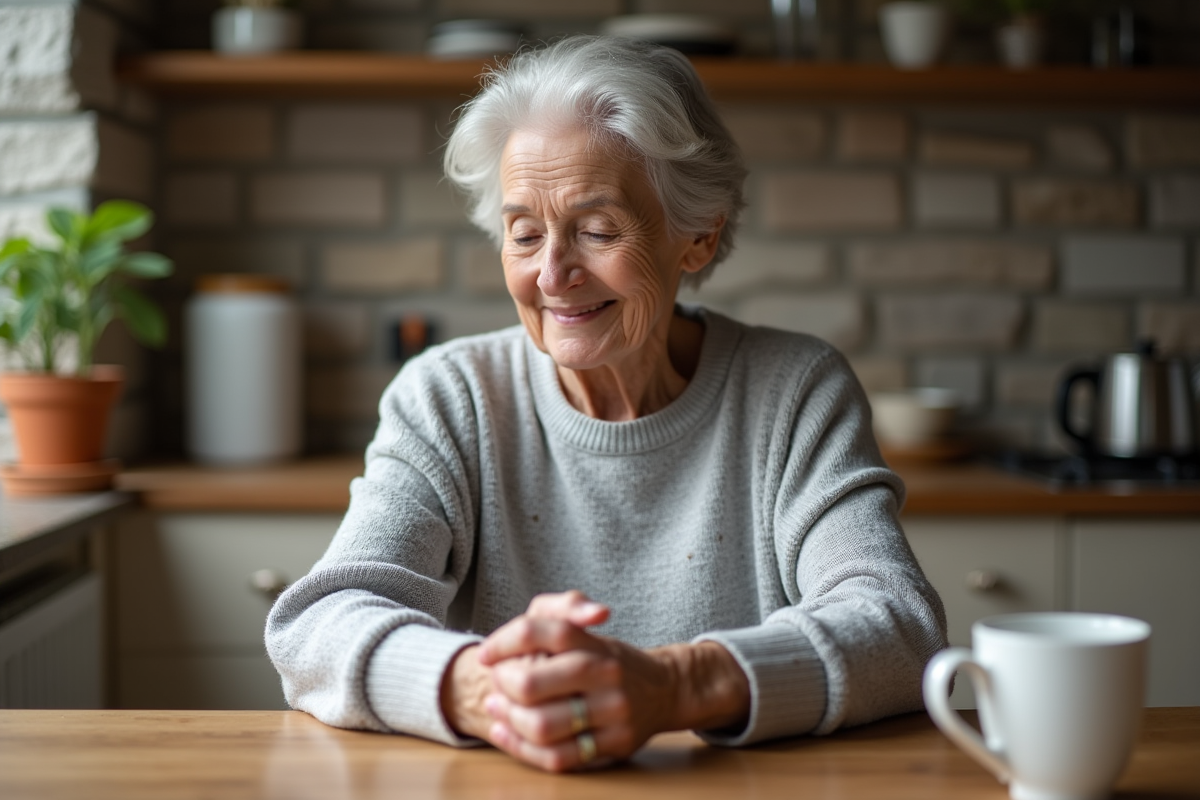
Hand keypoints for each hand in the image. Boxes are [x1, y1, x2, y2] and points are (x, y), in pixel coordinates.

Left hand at [475, 591, 749, 772]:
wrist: (662, 690)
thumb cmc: (605, 659)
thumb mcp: (585, 626)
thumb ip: (559, 610)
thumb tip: (519, 638)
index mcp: (594, 642)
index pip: (543, 632)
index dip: (504, 642)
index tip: (485, 654)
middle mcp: (606, 675)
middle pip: (532, 684)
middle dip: (503, 686)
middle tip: (496, 683)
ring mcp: (613, 713)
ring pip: (541, 725)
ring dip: (508, 719)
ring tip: (497, 708)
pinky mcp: (614, 745)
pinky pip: (557, 757)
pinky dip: (522, 749)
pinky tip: (506, 733)